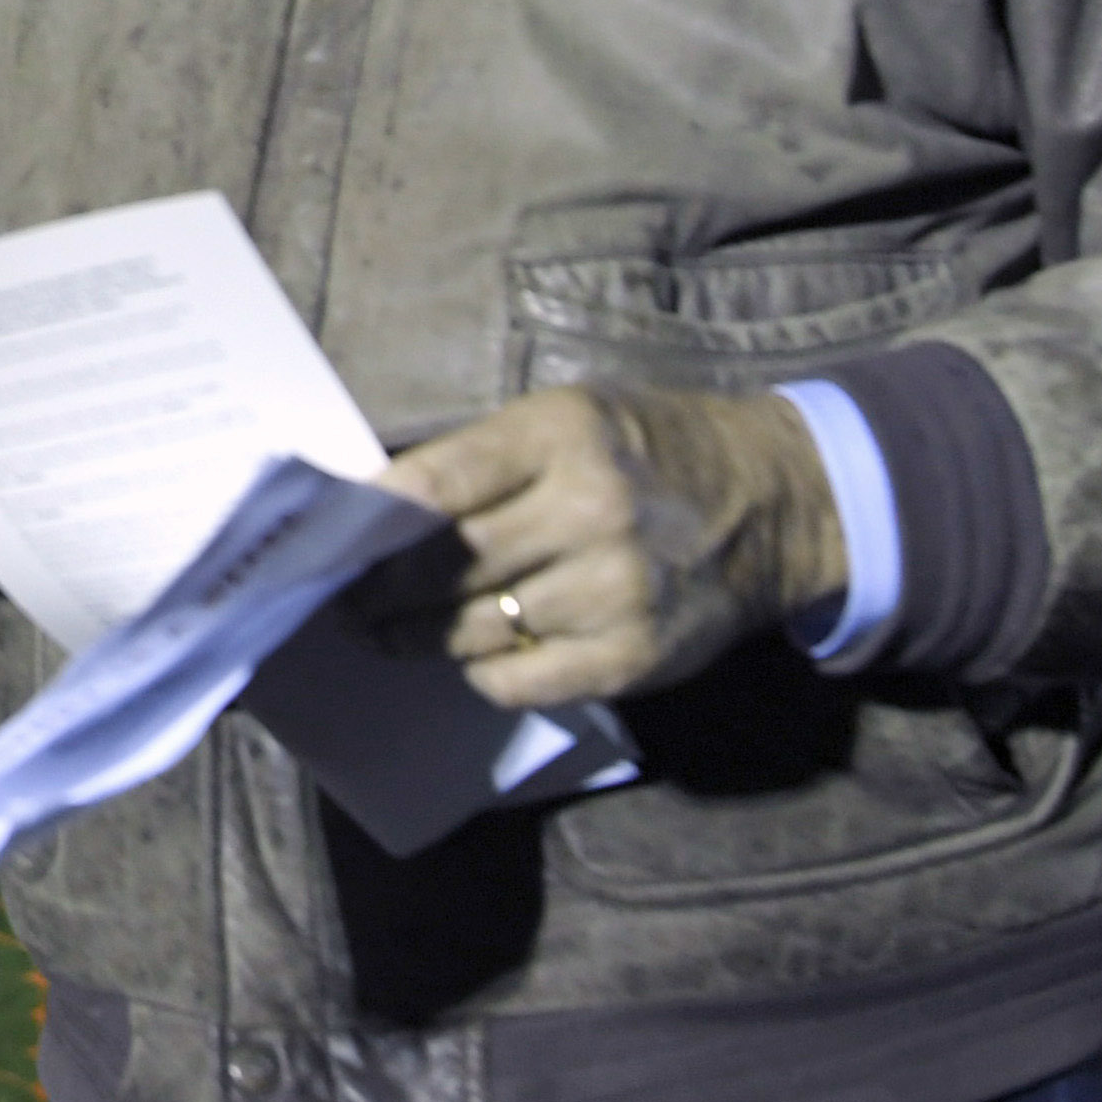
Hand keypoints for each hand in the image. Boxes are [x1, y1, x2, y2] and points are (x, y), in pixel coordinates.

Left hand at [375, 384, 846, 708]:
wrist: (772, 503)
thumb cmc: (648, 451)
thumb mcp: (572, 419)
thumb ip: (484, 459)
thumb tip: (377, 507)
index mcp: (562, 435)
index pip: (437, 483)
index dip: (370, 519)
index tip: (329, 540)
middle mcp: (587, 511)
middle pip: (442, 568)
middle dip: (376, 590)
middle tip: (345, 599)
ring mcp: (612, 591)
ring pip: (470, 631)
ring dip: (417, 637)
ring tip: (389, 631)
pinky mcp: (629, 658)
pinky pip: (517, 683)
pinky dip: (483, 672)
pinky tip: (476, 653)